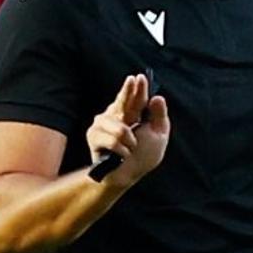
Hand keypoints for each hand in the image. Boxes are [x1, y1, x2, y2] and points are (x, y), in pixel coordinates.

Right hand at [86, 73, 169, 187]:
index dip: (138, 88)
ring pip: (120, 128)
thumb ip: (159, 116)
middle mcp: (116, 115)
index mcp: (133, 113)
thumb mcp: (158, 135)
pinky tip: (121, 154)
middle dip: (128, 91)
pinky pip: (112, 140)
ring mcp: (103, 124)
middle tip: (132, 80)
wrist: (127, 175)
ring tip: (130, 148)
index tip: (139, 77)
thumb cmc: (143, 156)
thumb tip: (157, 97)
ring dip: (129, 142)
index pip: (137, 98)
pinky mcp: (93, 135)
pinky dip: (122, 150)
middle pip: (123, 100)